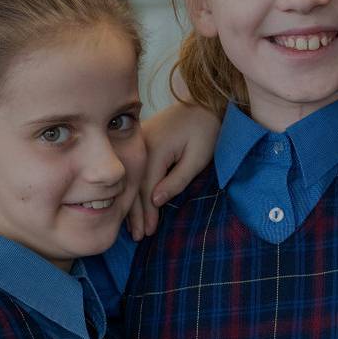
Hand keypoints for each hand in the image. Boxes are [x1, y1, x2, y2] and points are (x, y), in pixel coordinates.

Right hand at [130, 102, 221, 239]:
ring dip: (131, 203)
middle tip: (138, 237)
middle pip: (133, 186)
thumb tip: (155, 201)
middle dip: (135, 213)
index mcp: (154, 149)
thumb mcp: (197, 158)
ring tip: (132, 226)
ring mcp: (138, 141)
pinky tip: (131, 203)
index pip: (147, 189)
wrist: (204, 101)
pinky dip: (132, 188)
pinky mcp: (140, 140)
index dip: (147, 213)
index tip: (148, 232)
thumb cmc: (206, 130)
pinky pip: (134, 169)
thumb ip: (177, 180)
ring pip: (131, 179)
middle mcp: (140, 145)